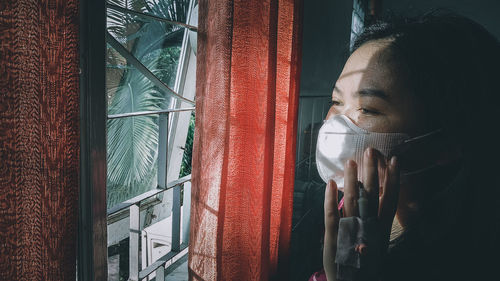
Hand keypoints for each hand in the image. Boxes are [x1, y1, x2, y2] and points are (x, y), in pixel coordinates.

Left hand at [323, 148, 399, 280]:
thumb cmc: (364, 265)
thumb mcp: (377, 245)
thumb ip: (376, 223)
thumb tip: (375, 200)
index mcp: (381, 229)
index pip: (390, 199)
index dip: (393, 179)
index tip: (395, 160)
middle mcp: (368, 227)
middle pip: (372, 195)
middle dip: (372, 172)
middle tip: (371, 150)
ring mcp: (350, 230)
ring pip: (352, 200)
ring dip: (351, 179)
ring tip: (350, 160)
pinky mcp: (333, 236)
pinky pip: (331, 213)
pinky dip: (330, 197)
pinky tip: (330, 182)